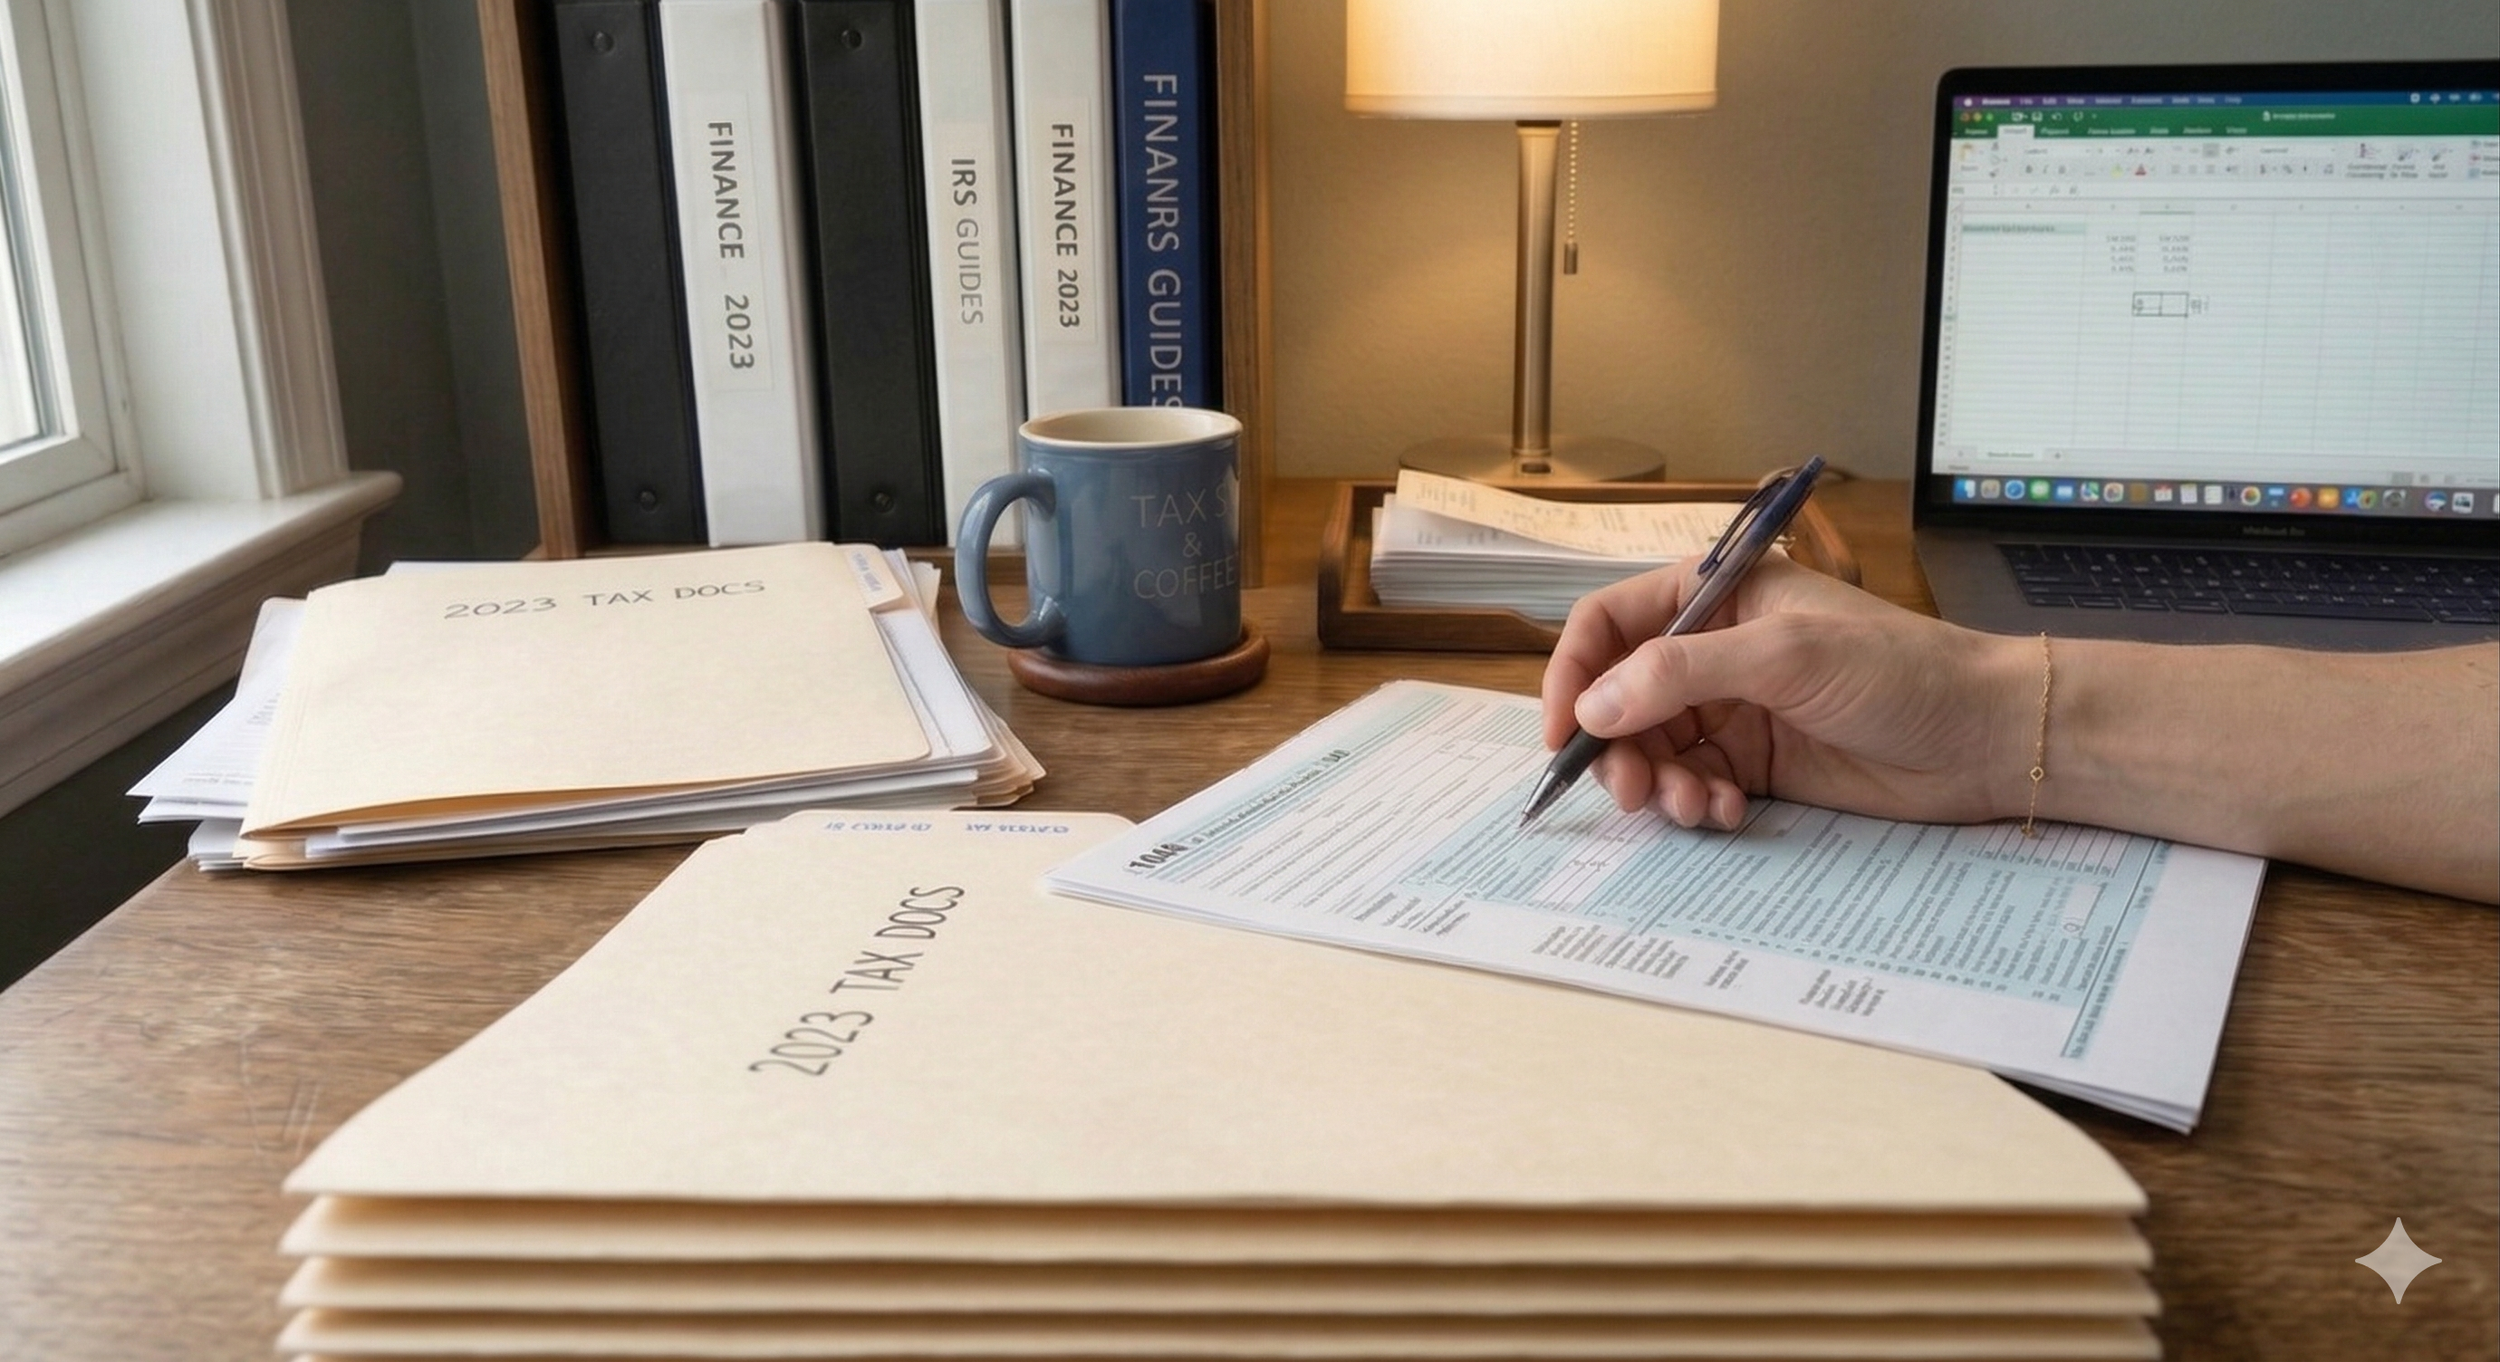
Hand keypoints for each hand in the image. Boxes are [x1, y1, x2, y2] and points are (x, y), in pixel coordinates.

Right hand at [1540, 554, 2036, 829]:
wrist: (1984, 736)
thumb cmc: (1898, 671)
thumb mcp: (1782, 656)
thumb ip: (1680, 674)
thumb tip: (1592, 708)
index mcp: (1715, 594)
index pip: (1610, 622)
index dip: (1573, 672)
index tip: (1561, 730)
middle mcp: (1712, 648)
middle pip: (1618, 695)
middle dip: (1614, 745)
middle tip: (1628, 789)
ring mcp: (1732, 708)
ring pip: (1650, 747)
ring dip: (1655, 781)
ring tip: (1690, 805)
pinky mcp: (1754, 763)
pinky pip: (1690, 783)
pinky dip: (1692, 803)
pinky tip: (1725, 812)